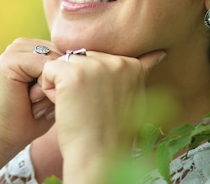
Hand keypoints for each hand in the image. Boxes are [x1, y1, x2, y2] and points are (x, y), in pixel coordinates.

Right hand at [0, 38, 61, 153]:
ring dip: (49, 86)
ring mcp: (13, 50)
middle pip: (60, 55)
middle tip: (37, 100)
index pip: (65, 52)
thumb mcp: (56, 88)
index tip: (46, 96)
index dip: (64, 77)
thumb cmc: (35, 116)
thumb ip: (65, 69)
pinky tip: (29, 99)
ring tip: (34, 100)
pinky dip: (42, 88)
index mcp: (33, 47)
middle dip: (56, 81)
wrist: (9, 135)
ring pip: (53, 61)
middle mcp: (22, 44)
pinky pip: (43, 67)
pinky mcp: (9, 60)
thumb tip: (83, 58)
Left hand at [39, 50, 165, 182]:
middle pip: (80, 58)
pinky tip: (64, 105)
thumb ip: (139, 73)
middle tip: (88, 106)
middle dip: (77, 80)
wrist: (99, 157)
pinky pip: (48, 70)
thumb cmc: (112, 132)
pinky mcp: (72, 74)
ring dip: (62, 85)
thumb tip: (160, 52)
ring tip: (77, 107)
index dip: (92, 82)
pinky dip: (49, 89)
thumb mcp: (135, 97)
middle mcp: (116, 61)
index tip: (101, 104)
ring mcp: (95, 66)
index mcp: (132, 65)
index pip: (98, 59)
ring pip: (63, 63)